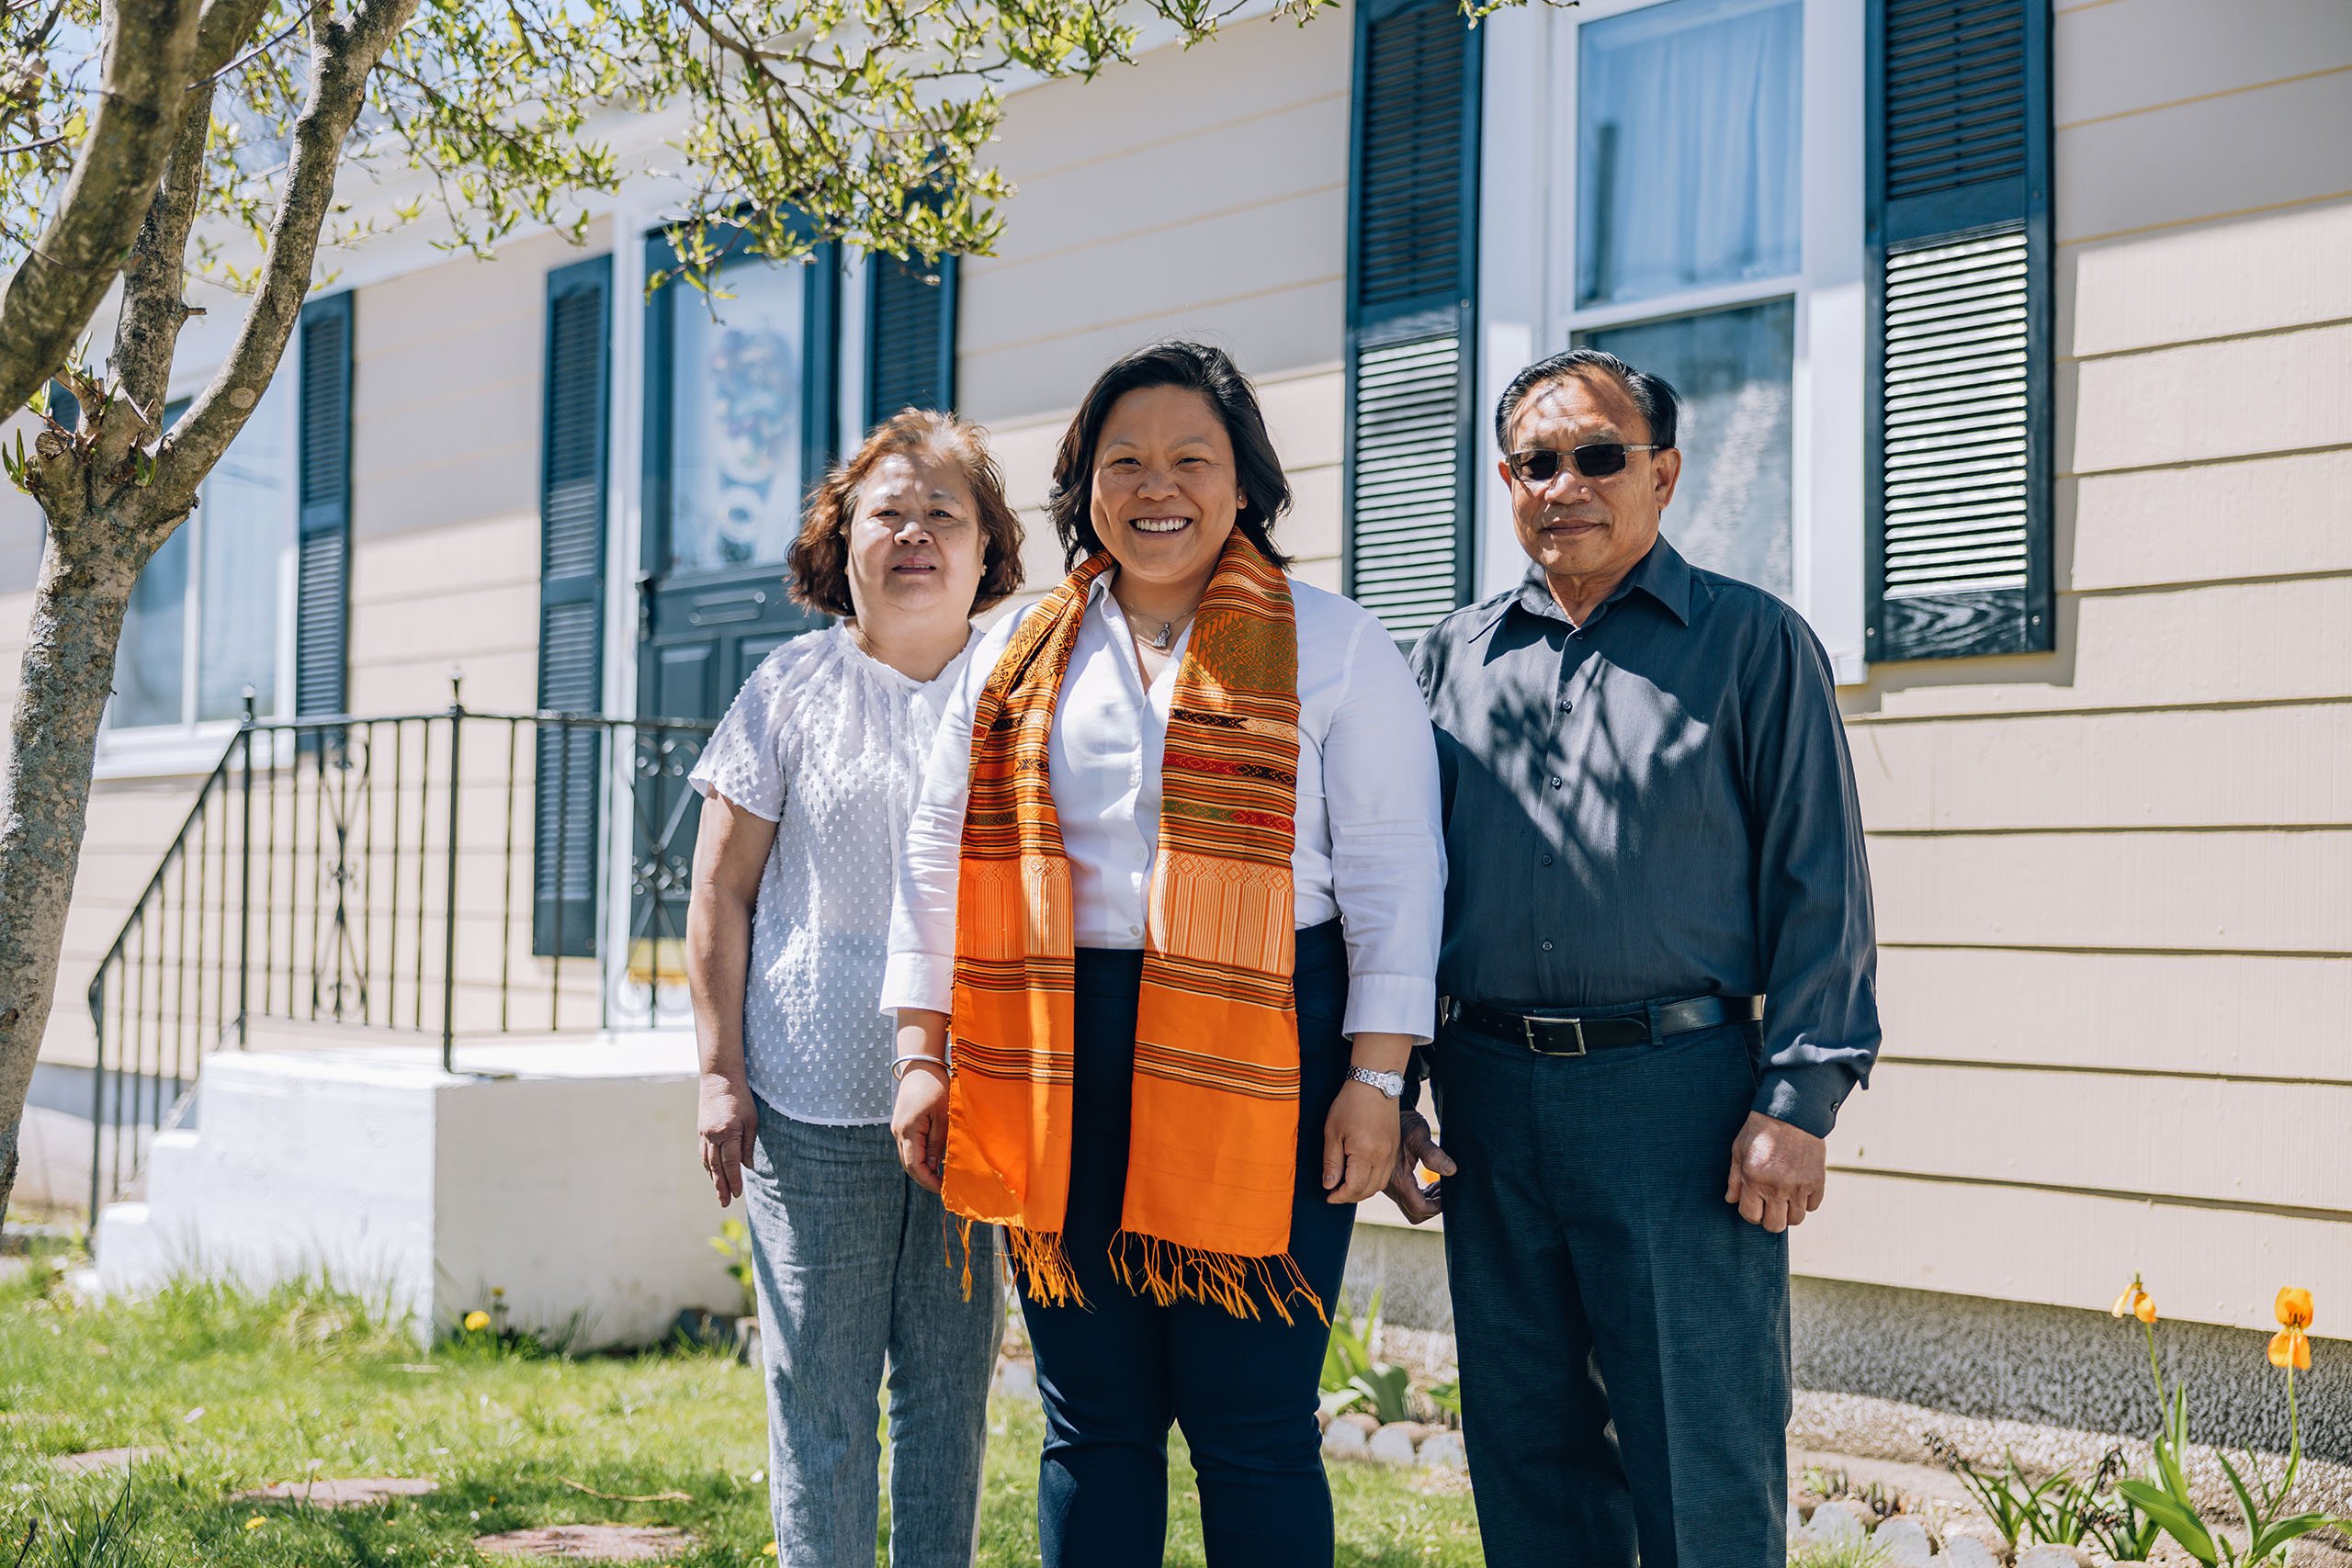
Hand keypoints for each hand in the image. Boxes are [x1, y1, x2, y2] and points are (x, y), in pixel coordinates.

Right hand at [697, 1071, 758, 1206]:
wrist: (719, 1079)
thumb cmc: (741, 1098)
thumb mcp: (752, 1120)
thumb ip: (748, 1144)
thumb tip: (748, 1166)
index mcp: (728, 1133)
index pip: (731, 1163)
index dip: (734, 1180)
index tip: (738, 1194)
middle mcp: (713, 1136)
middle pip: (717, 1167)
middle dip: (721, 1187)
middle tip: (725, 1203)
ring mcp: (704, 1134)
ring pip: (707, 1163)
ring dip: (713, 1180)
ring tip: (719, 1194)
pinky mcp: (701, 1131)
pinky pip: (703, 1154)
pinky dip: (707, 1167)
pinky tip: (712, 1175)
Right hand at [891, 1062, 950, 1193]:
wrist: (921, 1064)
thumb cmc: (935, 1086)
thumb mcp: (943, 1116)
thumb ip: (938, 1142)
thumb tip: (935, 1166)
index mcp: (908, 1130)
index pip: (914, 1166)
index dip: (928, 1181)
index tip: (943, 1190)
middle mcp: (898, 1132)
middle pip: (908, 1164)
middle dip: (925, 1178)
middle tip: (944, 1187)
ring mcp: (898, 1128)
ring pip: (908, 1156)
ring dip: (923, 1167)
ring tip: (943, 1175)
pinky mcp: (903, 1123)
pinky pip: (910, 1146)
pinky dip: (921, 1156)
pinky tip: (936, 1159)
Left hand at [1322, 1079, 1401, 1203]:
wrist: (1374, 1082)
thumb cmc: (1350, 1104)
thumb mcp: (1332, 1132)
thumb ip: (1331, 1162)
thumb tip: (1329, 1185)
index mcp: (1366, 1153)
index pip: (1354, 1187)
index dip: (1339, 1196)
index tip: (1328, 1196)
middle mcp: (1383, 1157)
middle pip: (1368, 1190)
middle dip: (1350, 1196)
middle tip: (1334, 1192)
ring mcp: (1392, 1153)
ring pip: (1380, 1184)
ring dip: (1363, 1190)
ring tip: (1346, 1185)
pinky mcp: (1395, 1147)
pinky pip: (1387, 1174)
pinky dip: (1374, 1180)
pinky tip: (1361, 1174)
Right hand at [1382, 1108, 1454, 1223]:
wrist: (1383, 1116)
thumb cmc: (1402, 1123)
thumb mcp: (1417, 1134)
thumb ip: (1432, 1153)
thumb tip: (1451, 1171)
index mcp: (1398, 1180)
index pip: (1419, 1208)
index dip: (1437, 1206)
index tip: (1448, 1192)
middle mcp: (1392, 1187)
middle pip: (1414, 1214)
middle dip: (1433, 1207)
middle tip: (1444, 1190)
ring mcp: (1390, 1186)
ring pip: (1411, 1207)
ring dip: (1428, 1200)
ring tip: (1440, 1184)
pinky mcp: (1392, 1181)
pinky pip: (1408, 1198)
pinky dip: (1422, 1194)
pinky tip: (1431, 1180)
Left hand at [1725, 1111, 1825, 1231]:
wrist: (1793, 1112)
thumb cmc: (1761, 1129)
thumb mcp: (1739, 1150)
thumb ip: (1734, 1179)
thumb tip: (1731, 1200)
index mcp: (1754, 1179)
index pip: (1751, 1216)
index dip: (1751, 1213)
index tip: (1754, 1204)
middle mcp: (1777, 1187)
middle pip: (1774, 1225)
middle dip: (1769, 1218)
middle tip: (1769, 1205)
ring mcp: (1799, 1186)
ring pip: (1796, 1219)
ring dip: (1789, 1212)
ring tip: (1785, 1198)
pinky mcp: (1817, 1181)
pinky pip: (1813, 1207)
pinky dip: (1806, 1202)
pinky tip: (1799, 1188)